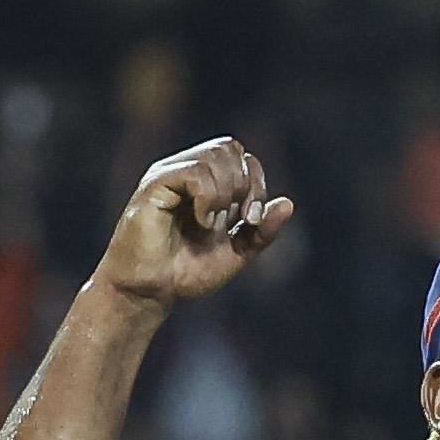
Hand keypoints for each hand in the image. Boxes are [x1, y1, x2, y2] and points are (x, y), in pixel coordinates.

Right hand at [87, 139, 294, 311]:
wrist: (150, 292)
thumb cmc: (184, 272)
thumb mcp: (236, 253)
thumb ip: (262, 231)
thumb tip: (289, 203)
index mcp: (206, 183)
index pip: (242, 157)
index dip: (256, 183)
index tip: (253, 221)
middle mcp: (186, 172)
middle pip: (230, 147)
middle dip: (245, 184)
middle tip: (237, 220)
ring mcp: (170, 174)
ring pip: (214, 155)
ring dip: (226, 192)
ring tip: (211, 224)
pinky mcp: (155, 184)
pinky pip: (194, 171)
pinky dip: (207, 197)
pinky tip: (201, 220)